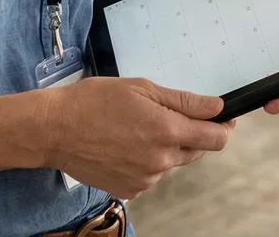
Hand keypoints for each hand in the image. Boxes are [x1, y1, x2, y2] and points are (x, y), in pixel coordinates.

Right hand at [35, 77, 230, 197]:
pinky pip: (152, 175)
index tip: (220, 118)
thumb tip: (217, 107)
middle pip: (196, 151)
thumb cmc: (94, 102)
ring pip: (172, 163)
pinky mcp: (130, 189)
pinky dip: (146, 161)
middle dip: (190, 133)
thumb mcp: (142, 89)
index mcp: (167, 131)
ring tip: (136, 129)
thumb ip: (184, 101)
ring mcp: (145, 179)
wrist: (56, 129)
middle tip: (164, 115)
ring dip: (165, 148)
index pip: (216, 138)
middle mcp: (160, 161)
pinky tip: (126, 145)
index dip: (222, 126)